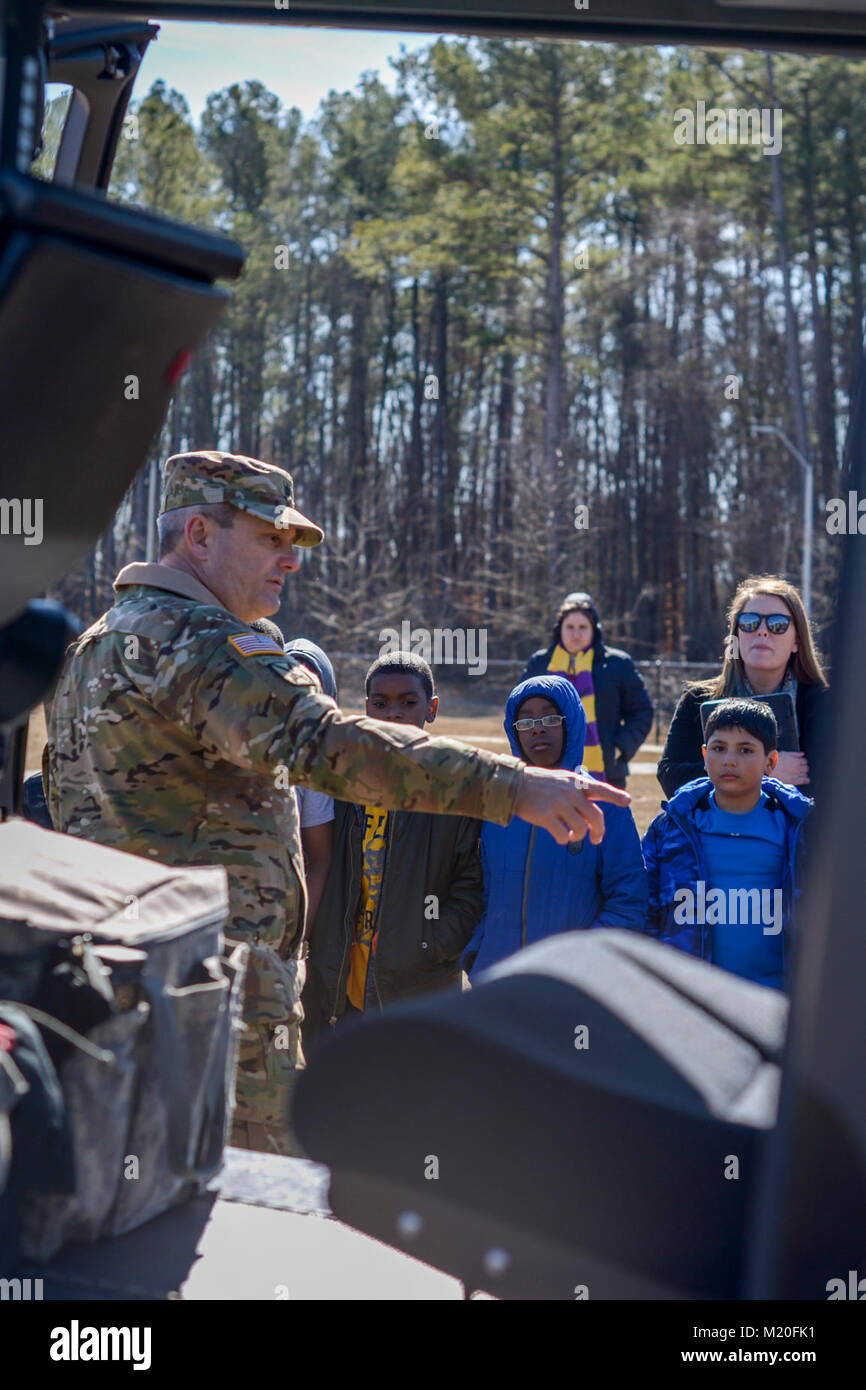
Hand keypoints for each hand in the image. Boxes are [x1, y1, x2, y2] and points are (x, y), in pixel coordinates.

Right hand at [513, 766, 630, 845]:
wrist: (514, 784)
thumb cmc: (540, 784)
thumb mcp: (562, 780)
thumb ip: (577, 795)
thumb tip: (590, 819)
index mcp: (575, 782)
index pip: (600, 788)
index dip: (615, 795)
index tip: (627, 801)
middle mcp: (570, 792)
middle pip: (596, 817)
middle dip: (599, 831)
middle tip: (596, 839)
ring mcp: (558, 803)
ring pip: (581, 829)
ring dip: (578, 837)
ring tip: (572, 836)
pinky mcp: (545, 816)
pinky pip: (563, 835)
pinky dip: (564, 839)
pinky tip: (560, 837)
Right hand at [774, 751, 809, 785]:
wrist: (767, 768)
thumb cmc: (774, 760)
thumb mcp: (784, 753)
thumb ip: (795, 754)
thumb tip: (803, 754)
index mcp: (796, 760)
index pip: (805, 761)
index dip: (803, 762)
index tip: (800, 764)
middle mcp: (797, 767)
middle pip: (807, 768)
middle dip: (804, 768)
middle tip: (799, 769)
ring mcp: (796, 774)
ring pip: (806, 774)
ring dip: (804, 774)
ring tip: (799, 774)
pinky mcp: (794, 780)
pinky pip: (804, 780)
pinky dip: (806, 780)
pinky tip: (805, 780)